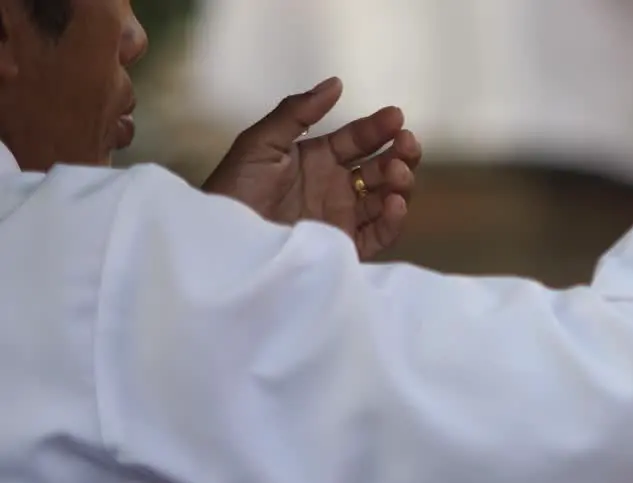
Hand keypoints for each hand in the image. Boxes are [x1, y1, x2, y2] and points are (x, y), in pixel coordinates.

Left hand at [202, 77, 423, 259]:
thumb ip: (297, 112)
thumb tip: (336, 82)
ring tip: (397, 173)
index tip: (396, 116)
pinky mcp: (344, 249)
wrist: (223, 243)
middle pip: (380, 169)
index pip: (356, 140)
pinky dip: (392, 221)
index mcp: (317, 160)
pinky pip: (378, 236)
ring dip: (399, 183)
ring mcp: (342, 219)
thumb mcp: (260, 144)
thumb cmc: (236, 190)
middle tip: (407, 144)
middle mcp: (335, 188)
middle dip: (399, 154)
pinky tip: (393, 204)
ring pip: (386, 199)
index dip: (377, 128)